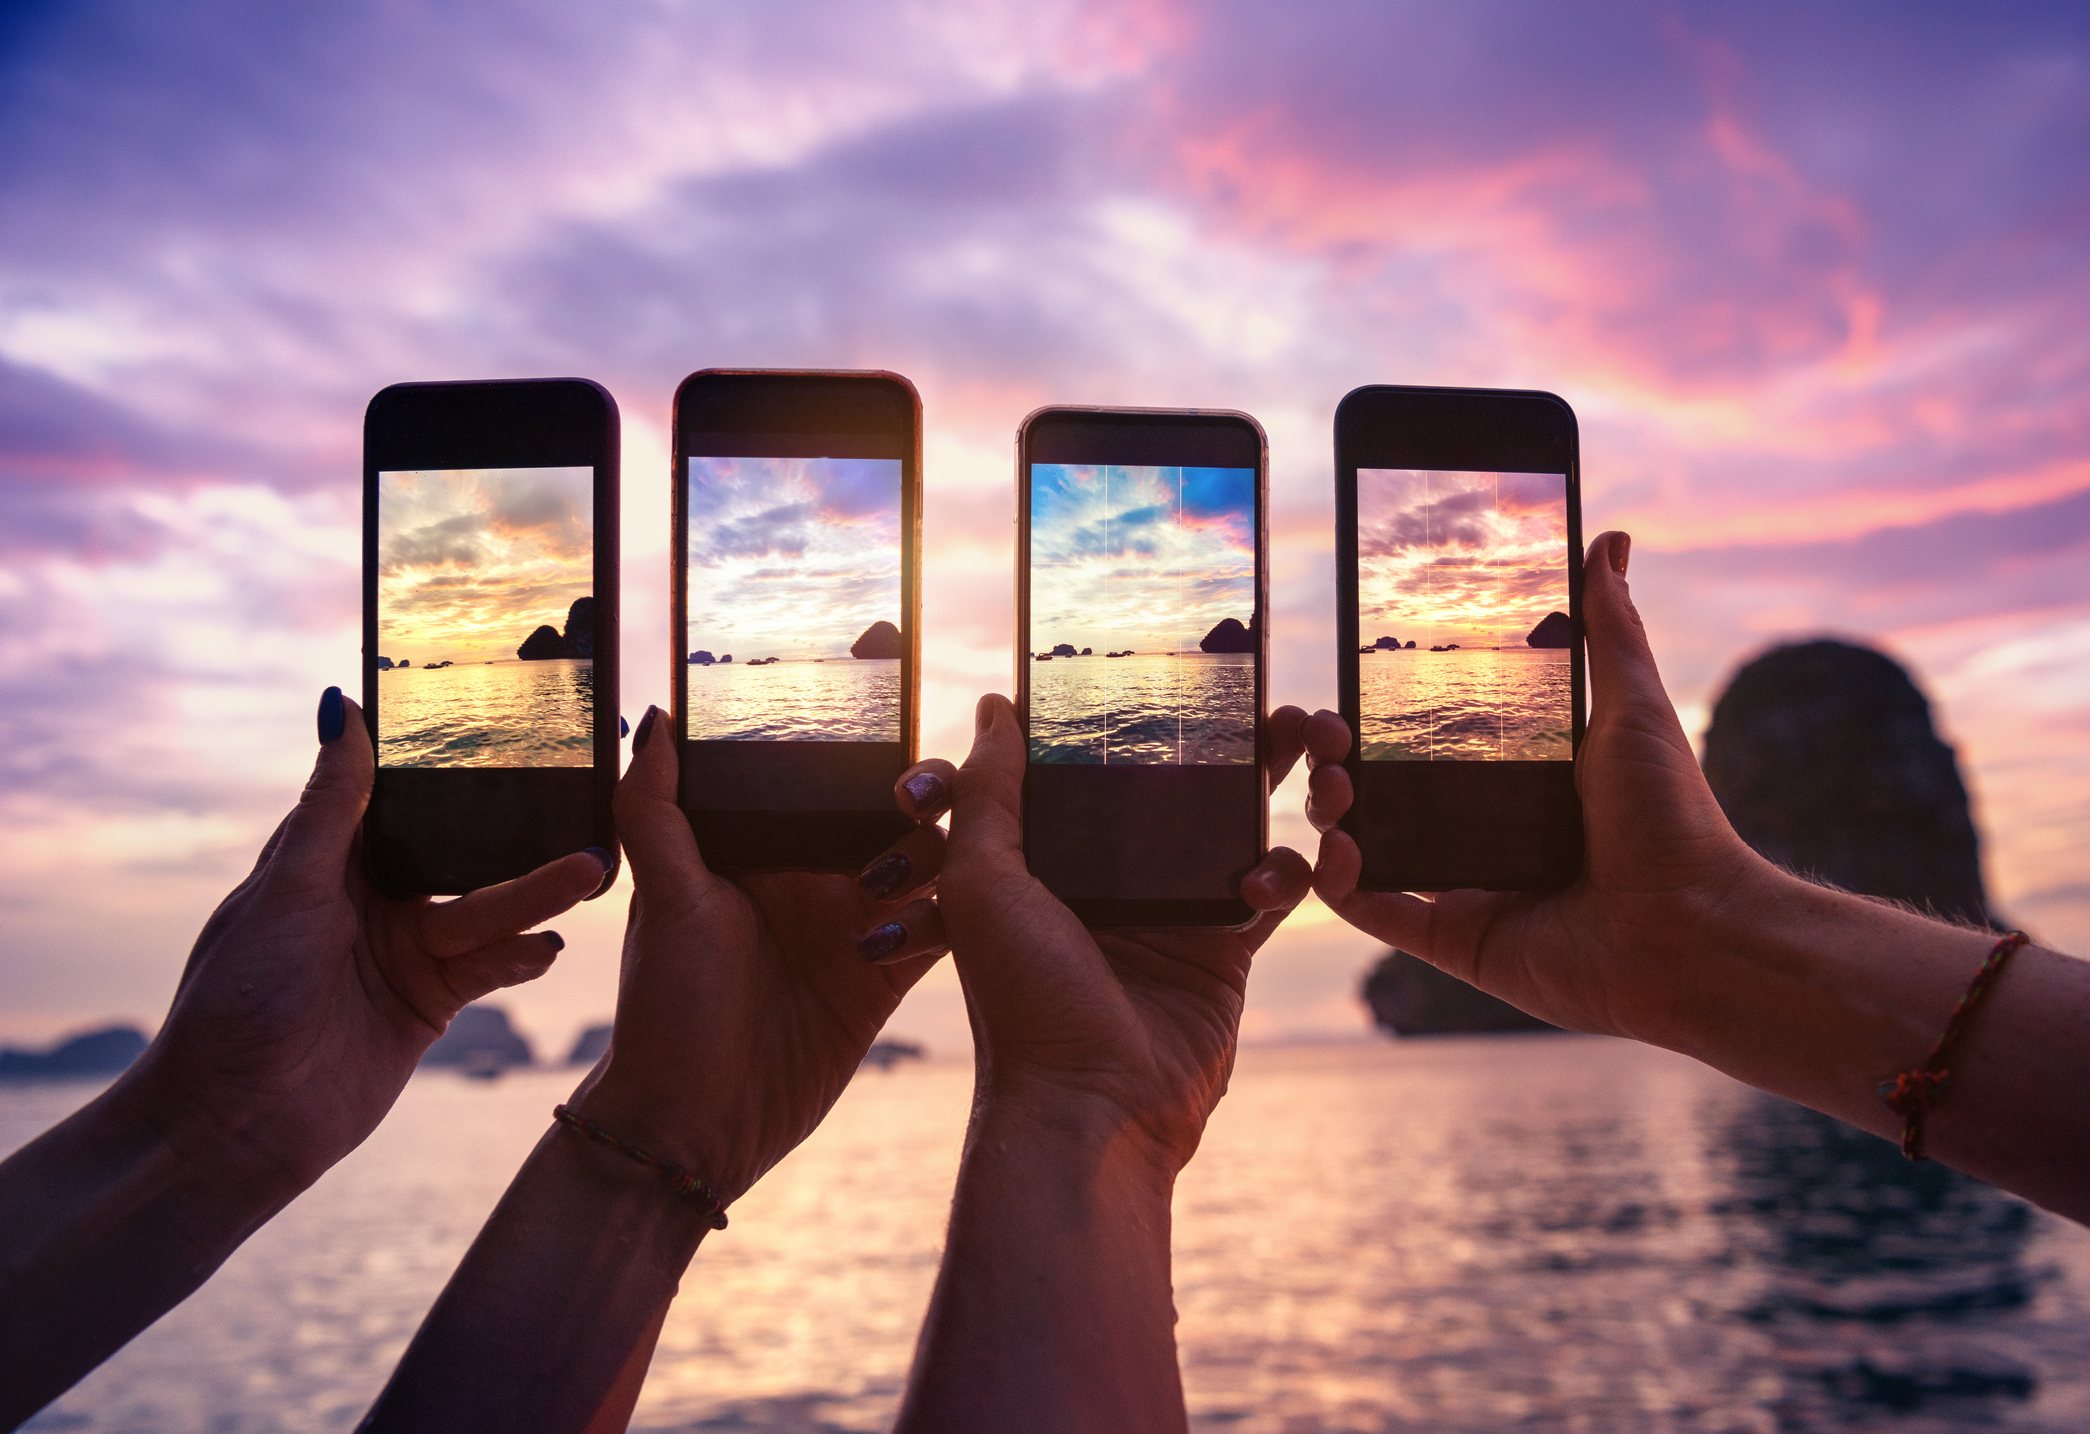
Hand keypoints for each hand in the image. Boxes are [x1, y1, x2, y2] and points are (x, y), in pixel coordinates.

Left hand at [130, 687, 606, 1191]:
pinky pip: (491, 966)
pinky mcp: (432, 1002)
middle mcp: (373, 898)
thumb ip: (330, 805)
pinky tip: (551, 944)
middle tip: (582, 799)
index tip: (517, 723)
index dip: (453, 766)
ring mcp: (406, 951)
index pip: (401, 795)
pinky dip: (522, 955)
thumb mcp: (288, 888)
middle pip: (459, 852)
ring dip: (535, 893)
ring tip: (589, 871)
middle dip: (515, 832)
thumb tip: (340, 706)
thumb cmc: (239, 997)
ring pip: (486, 908)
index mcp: (328, 858)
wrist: (238, 1122)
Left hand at [569, 707, 947, 1202]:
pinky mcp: (890, 978)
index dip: (848, 703)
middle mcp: (816, 875)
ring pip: (930, 859)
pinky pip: (945, 930)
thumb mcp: (664, 900)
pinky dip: (967, 911)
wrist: (693, 1125)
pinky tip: (991, 889)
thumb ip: (654, 809)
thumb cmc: (664, 1010)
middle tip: (951, 753)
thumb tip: (653, 715)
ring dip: (950, 841)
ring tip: (963, 828)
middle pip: (885, 802)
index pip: (809, 760)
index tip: (878, 640)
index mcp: (764, 846)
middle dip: (924, 769)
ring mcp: (859, 924)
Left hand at [883, 695, 1314, 1171]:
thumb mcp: (984, 883)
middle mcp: (1108, 877)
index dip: (1134, 716)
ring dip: (1273, 783)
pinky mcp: (1222, 951)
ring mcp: (1170, 912)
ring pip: (1231, 826)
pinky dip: (1293, 868)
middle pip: (1173, 787)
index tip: (1177, 660)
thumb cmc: (1022, 1003)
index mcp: (1047, 856)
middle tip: (1266, 692)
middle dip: (1224, 738)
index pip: (1092, 766)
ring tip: (1311, 741)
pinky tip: (1301, 853)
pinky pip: (1270, 891)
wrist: (1092, 1111)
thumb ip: (989, 792)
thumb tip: (998, 707)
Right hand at [1310, 531, 1773, 1040]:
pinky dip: (1343, 887)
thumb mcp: (1632, 707)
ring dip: (1333, 814)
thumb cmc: (1675, 820)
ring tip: (1331, 785)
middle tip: (1327, 735)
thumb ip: (1610, 627)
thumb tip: (1610, 538)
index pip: (1433, 740)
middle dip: (1342, 761)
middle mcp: (1490, 833)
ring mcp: (1472, 889)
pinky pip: (1382, 915)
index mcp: (1523, 781)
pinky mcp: (1461, 942)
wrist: (1694, 929)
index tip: (1351, 683)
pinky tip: (1334, 849)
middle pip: (1389, 791)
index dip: (1382, 714)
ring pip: (1374, 849)